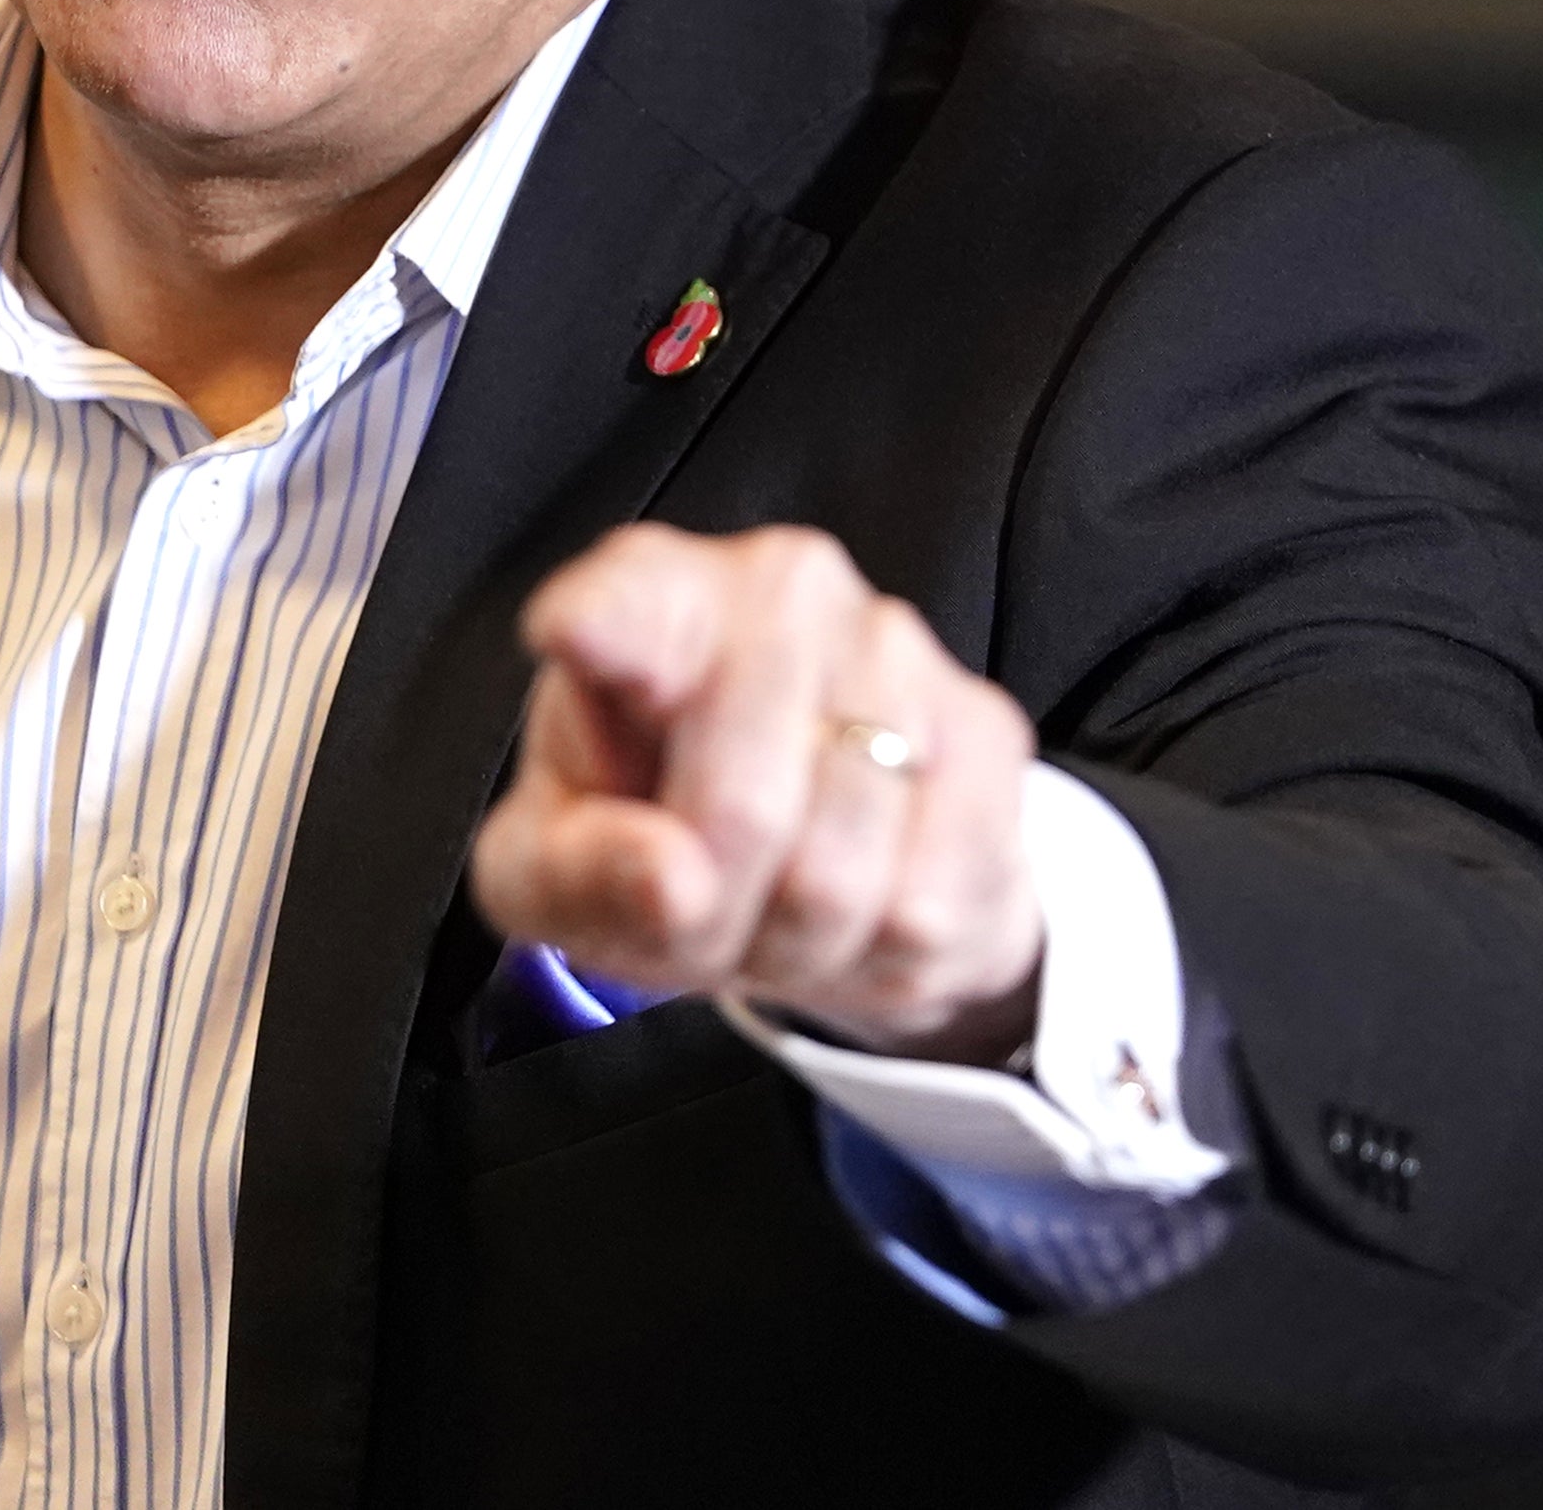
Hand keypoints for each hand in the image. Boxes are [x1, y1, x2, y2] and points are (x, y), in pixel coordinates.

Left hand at [467, 522, 1046, 1062]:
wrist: (808, 858)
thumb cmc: (657, 831)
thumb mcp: (557, 869)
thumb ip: (575, 872)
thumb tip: (672, 877)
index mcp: (646, 596)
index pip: (622, 602)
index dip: (599, 627)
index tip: (572, 633)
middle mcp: (780, 589)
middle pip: (740, 811)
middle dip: (712, 914)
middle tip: (699, 909)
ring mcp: (895, 648)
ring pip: (835, 876)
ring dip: (791, 943)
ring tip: (767, 909)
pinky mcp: (986, 730)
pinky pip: (923, 907)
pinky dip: (873, 954)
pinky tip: (851, 911)